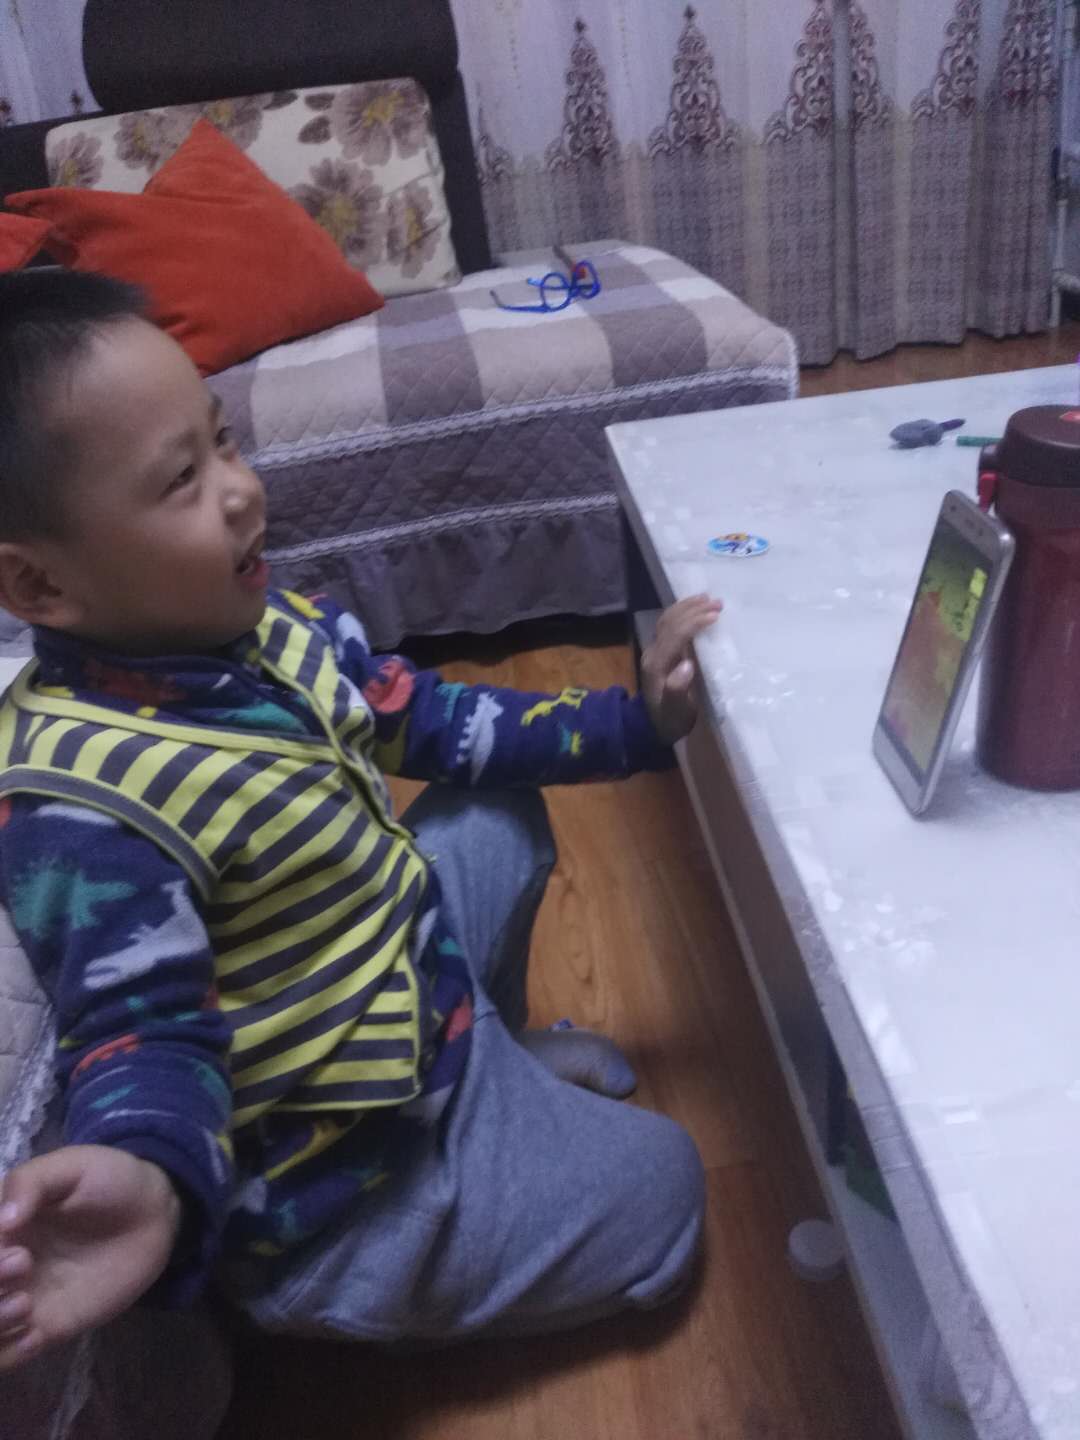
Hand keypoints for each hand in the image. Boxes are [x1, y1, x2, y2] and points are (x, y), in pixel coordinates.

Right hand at [0, 1145, 180, 1370]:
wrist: (153, 1211)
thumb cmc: (108, 1179)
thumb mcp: (71, 1166)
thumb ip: (32, 1183)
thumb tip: (4, 1219)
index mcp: (0, 1227)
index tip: (18, 1250)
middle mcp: (1, 1267)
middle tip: (24, 1265)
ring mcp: (22, 1299)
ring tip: (27, 1306)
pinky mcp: (48, 1326)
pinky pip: (9, 1356)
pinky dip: (10, 1355)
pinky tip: (37, 1335)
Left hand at [641, 594, 722, 744]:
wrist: (651, 726)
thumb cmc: (670, 720)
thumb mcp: (676, 711)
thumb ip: (677, 690)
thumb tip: (686, 665)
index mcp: (658, 665)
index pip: (675, 634)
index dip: (695, 623)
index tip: (716, 616)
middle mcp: (653, 653)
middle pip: (670, 622)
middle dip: (694, 609)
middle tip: (718, 603)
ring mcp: (654, 650)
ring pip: (667, 619)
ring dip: (687, 607)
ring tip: (708, 598)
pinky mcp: (659, 651)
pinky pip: (669, 624)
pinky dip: (683, 613)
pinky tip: (696, 608)